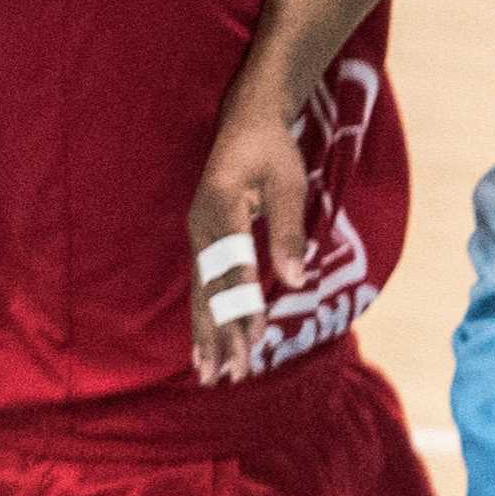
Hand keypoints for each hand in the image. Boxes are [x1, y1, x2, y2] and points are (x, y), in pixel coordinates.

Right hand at [187, 107, 307, 384]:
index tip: (254, 342)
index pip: (233, 268)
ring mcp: (198, 235)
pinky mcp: (203, 241)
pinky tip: (204, 344)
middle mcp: (202, 227)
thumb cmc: (271, 148)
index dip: (243, 306)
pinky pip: (202, 284)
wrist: (246, 120)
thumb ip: (287, 230)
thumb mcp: (288, 182)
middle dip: (220, 334)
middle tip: (231, 375)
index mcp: (221, 209)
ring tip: (209, 373)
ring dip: (207, 333)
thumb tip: (296, 279)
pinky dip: (203, 316)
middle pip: (210, 288)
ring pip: (201, 292)